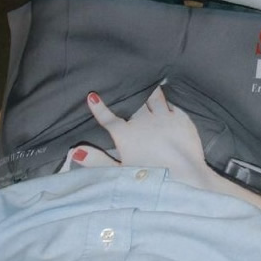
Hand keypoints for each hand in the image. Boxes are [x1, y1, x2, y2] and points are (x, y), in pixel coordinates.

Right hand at [58, 86, 217, 188]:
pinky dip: (167, 101)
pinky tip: (166, 100)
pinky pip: (172, 105)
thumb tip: (76, 152)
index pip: (108, 118)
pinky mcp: (182, 119)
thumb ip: (97, 161)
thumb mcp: (119, 172)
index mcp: (126, 134)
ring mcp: (164, 118)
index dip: (99, 108)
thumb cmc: (150, 178)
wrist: (184, 177)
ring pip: (154, 98)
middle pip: (134, 103)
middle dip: (129, 94)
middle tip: (125, 82)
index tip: (93, 96)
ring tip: (148, 82)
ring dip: (149, 91)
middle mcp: (143, 121)